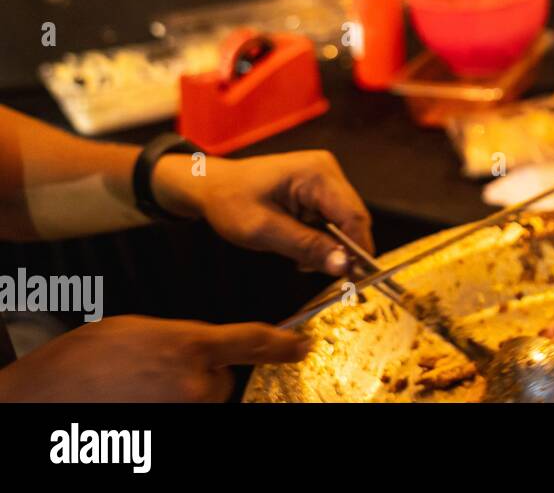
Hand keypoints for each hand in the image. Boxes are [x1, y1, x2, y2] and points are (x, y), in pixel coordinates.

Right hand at [0, 316, 309, 401]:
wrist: (48, 394)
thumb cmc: (87, 358)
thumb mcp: (144, 329)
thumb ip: (185, 338)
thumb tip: (207, 348)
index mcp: (190, 345)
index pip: (252, 341)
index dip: (283, 343)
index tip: (302, 344)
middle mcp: (195, 383)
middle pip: (222, 378)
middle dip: (202, 371)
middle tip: (159, 365)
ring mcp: (185, 410)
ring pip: (203, 399)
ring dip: (184, 392)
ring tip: (142, 384)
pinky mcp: (172, 427)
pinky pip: (187, 412)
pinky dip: (170, 405)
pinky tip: (141, 398)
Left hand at [154, 150, 373, 275]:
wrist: (211, 185)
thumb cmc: (230, 202)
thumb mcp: (263, 231)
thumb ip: (306, 247)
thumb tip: (343, 266)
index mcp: (316, 173)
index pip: (353, 216)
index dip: (357, 249)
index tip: (352, 278)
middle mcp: (327, 170)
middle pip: (353, 218)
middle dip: (342, 249)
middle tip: (323, 274)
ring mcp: (326, 176)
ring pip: (346, 220)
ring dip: (332, 244)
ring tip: (302, 258)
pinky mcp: (321, 185)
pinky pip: (334, 216)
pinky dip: (323, 236)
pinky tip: (302, 244)